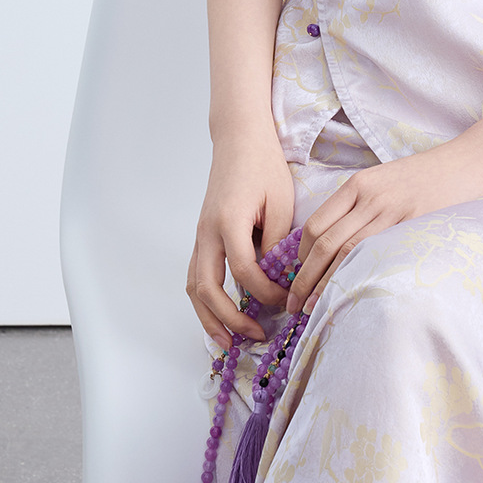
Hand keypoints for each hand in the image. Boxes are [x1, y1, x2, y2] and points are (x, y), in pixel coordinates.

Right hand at [188, 133, 296, 350]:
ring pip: (194, 287)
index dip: (266, 293)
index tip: (287, 299)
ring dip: (209, 318)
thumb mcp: (280, 202)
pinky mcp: (202, 237)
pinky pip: (197, 275)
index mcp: (229, 221)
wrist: (239, 140)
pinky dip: (206, 301)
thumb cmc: (264, 166)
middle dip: (229, 319)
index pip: (244, 272)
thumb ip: (275, 242)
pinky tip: (221, 316)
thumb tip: (275, 279)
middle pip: (207, 289)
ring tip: (230, 342)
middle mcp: (207, 232)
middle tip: (254, 337)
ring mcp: (200, 235)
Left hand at [286, 133, 482, 315]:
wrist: (469, 162)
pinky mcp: (413, 224)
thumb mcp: (386, 182)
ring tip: (313, 309)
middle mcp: (369, 196)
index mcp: (358, 185)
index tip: (298, 279)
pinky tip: (350, 296)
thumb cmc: (428, 176)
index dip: (301, 258)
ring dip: (323, 284)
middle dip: (303, 279)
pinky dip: (356, 277)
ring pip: (344, 252)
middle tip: (293, 305)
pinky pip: (376, 254)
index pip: (315, 225)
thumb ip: (361, 206)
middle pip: (323, 242)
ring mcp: (391, 210)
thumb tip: (335, 245)